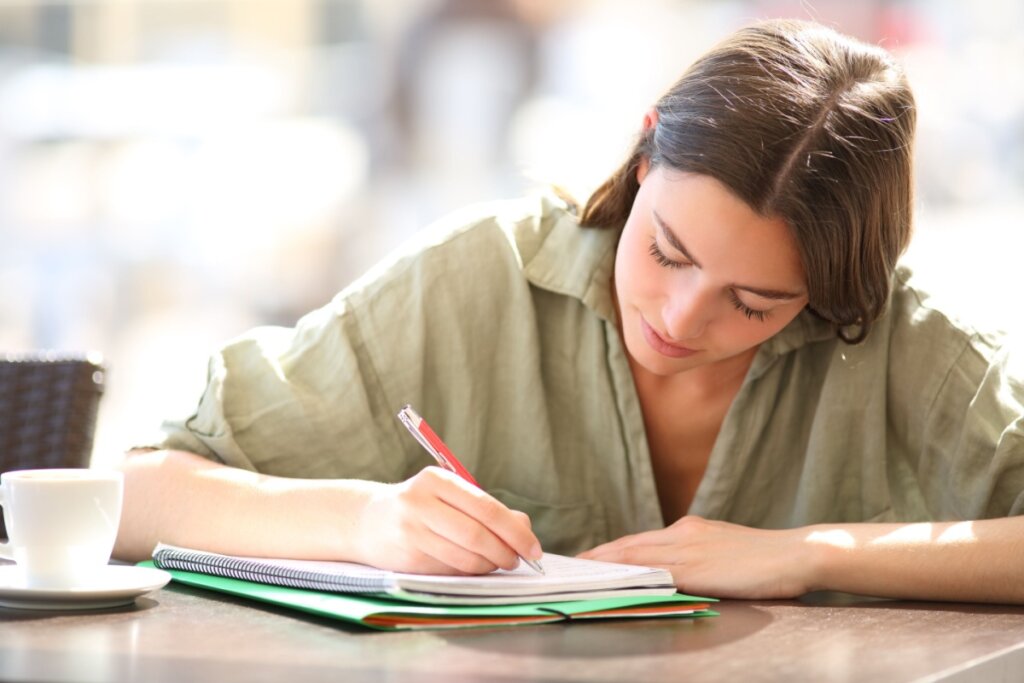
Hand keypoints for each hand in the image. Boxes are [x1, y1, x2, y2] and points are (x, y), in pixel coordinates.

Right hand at [351, 467, 542, 574]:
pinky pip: (450, 570)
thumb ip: (487, 509)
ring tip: (499, 562)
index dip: (515, 531)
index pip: (486, 508)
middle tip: (518, 560)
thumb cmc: (420, 506)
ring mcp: (411, 532)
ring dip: (490, 565)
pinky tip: (475, 567)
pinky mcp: (407, 558)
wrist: (367, 521)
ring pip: (465, 557)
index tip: (533, 547)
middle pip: (477, 534)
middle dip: (506, 551)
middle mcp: (421, 503)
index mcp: (437, 480)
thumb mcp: (450, 496)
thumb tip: (524, 526)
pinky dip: (470, 572)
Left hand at [578, 516, 814, 598]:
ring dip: (605, 563)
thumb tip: (671, 574)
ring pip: (636, 554)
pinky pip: (655, 570)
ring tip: (579, 571)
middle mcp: (683, 534)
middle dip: (598, 555)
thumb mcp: (723, 553)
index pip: (639, 541)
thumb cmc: (766, 560)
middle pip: (629, 545)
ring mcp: (689, 548)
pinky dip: (631, 574)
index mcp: (689, 530)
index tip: (586, 558)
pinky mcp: (698, 566)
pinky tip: (615, 580)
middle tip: (569, 565)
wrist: (797, 554)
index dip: (610, 550)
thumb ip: (696, 561)